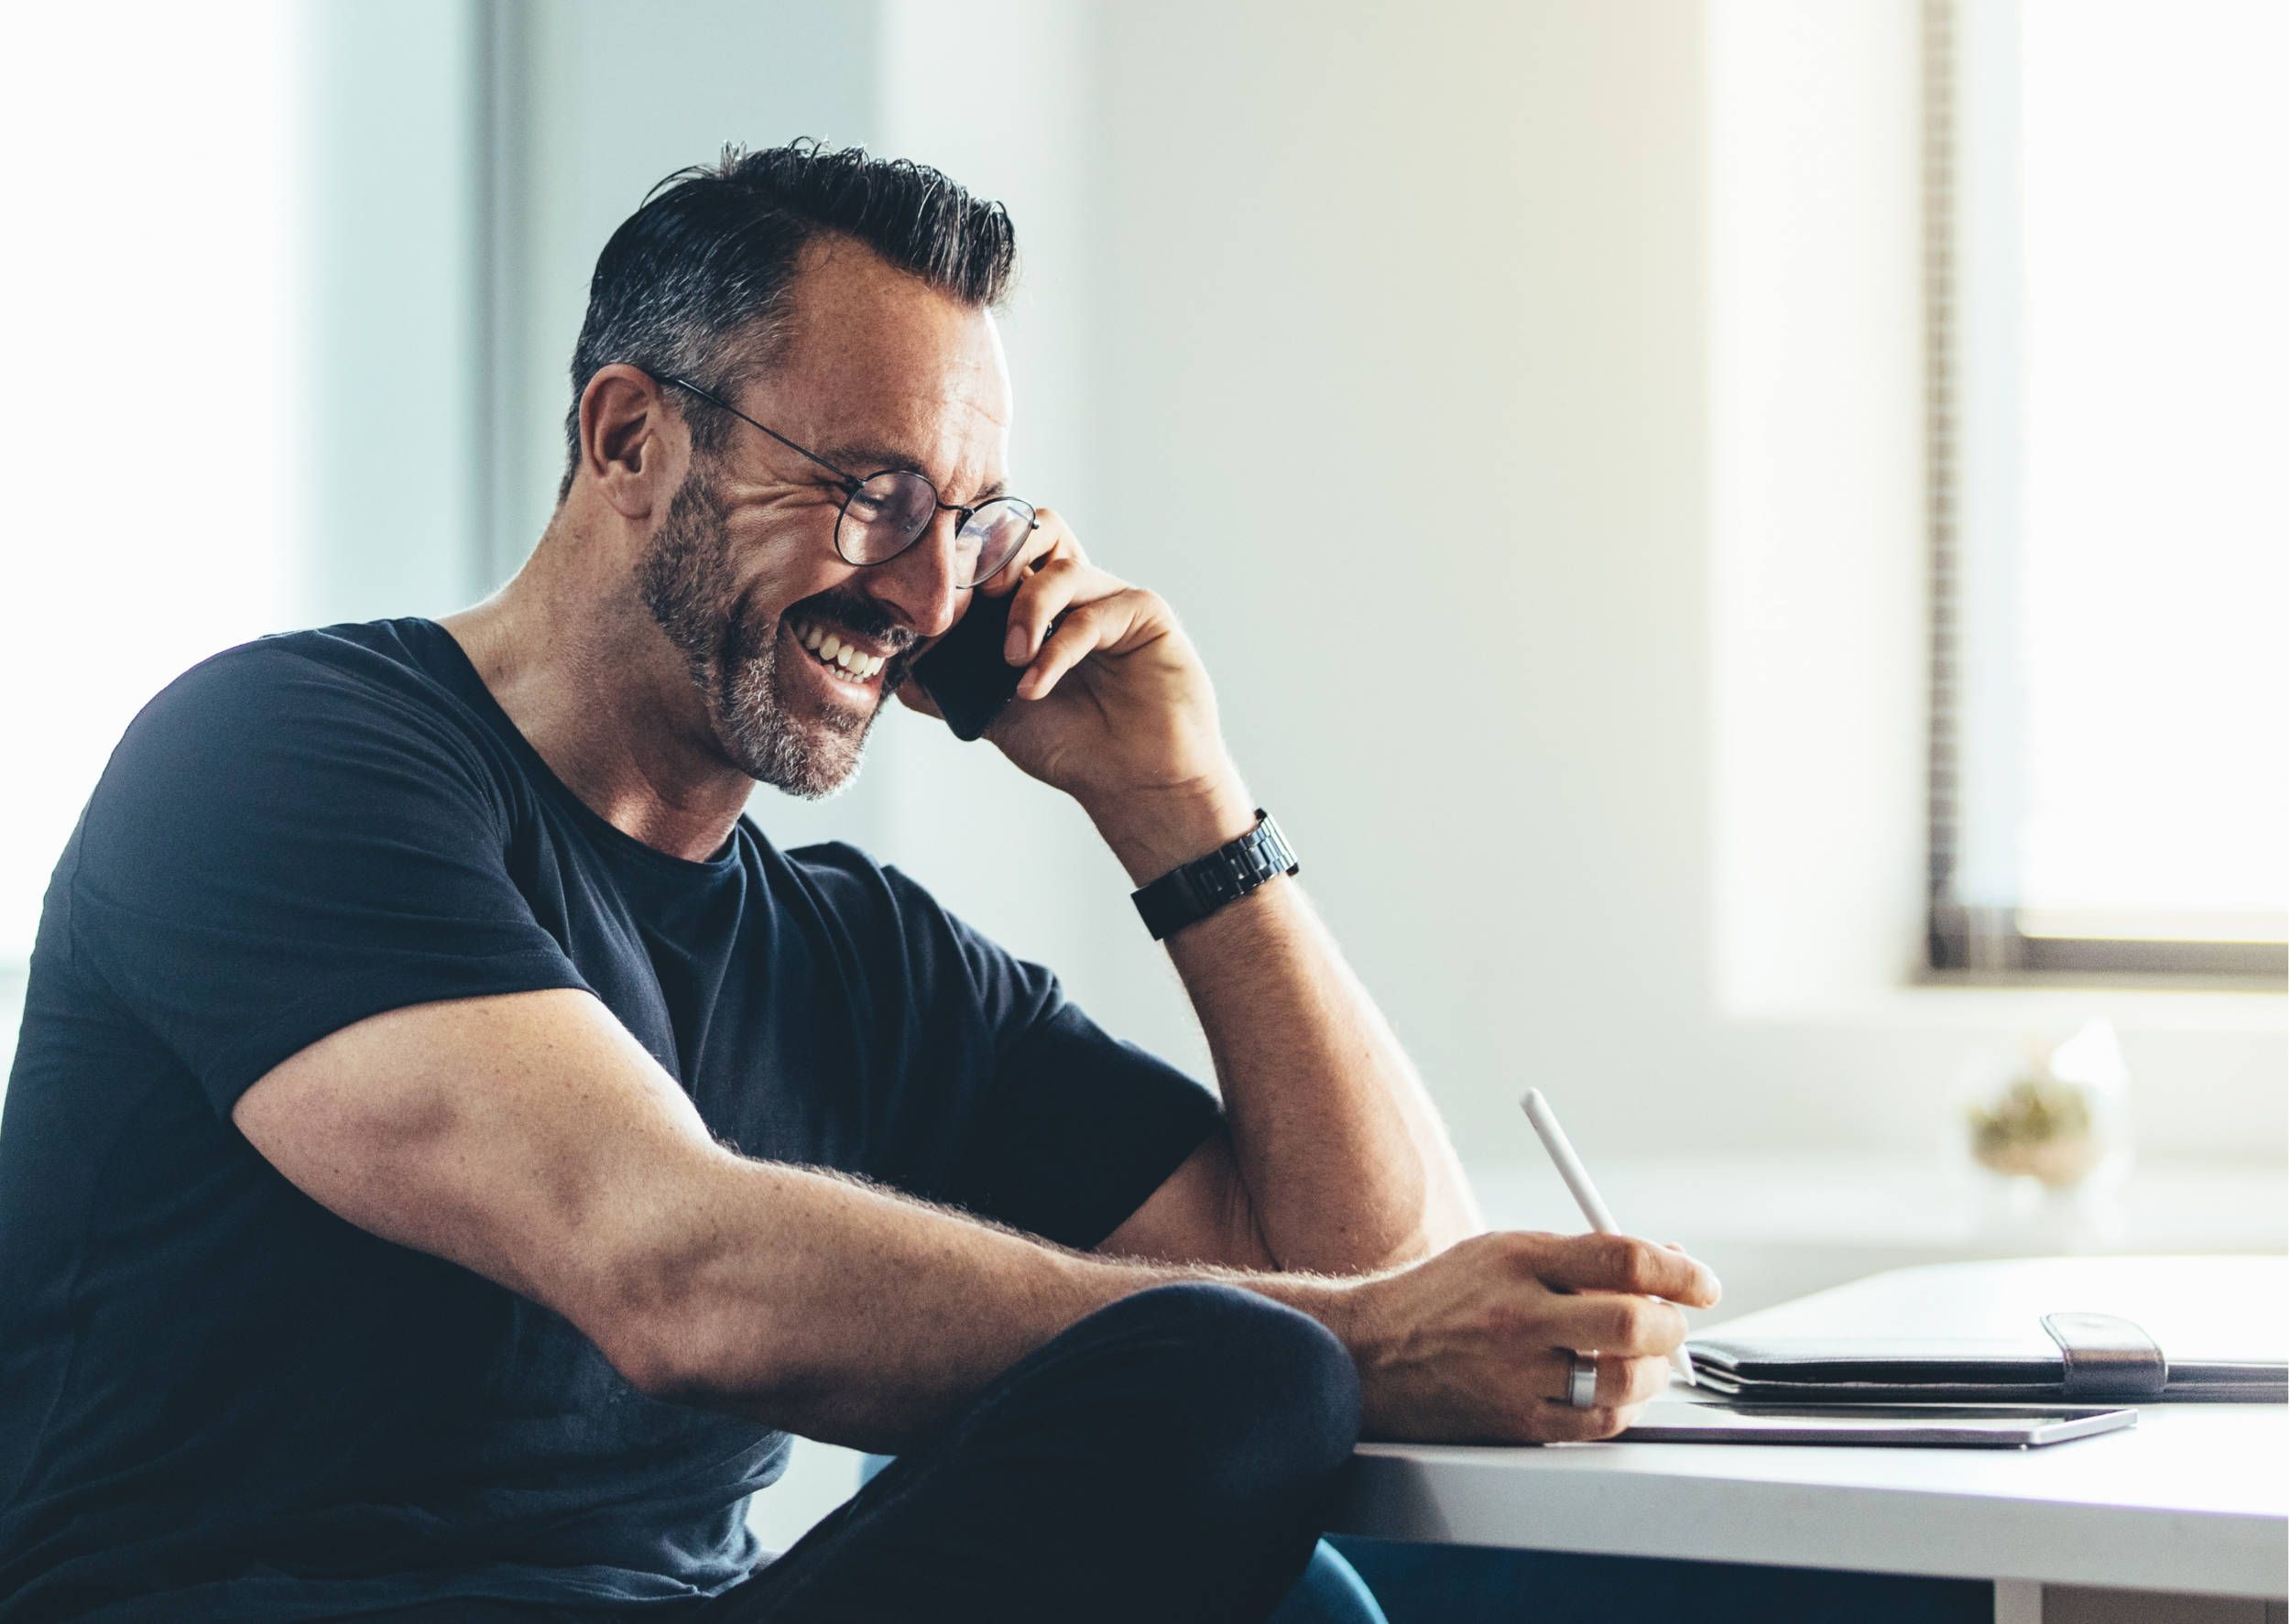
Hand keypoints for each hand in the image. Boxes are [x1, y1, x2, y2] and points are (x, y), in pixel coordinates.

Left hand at [896, 508, 1248, 861]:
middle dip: (997, 553)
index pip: (1002, 549)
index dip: (970, 556)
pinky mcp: (1144, 613)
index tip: (938, 592)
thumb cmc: (1074, 747)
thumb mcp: (995, 713)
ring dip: (1024, 608)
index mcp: (1040, 603)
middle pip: (1036, 526)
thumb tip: (894, 666)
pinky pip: (1090, 613)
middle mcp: (1076, 591)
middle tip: (976, 597)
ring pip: (1059, 565)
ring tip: (1010, 659)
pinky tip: (1034, 687)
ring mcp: (1110, 597)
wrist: (1134, 785)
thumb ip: (949, 686)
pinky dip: (1054, 649)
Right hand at [1335, 1231, 1722, 1443]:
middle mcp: (1517, 1315)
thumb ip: (1580, 1258)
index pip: (1620, 1256)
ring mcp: (1516, 1374)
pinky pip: (1598, 1422)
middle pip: (1630, 1320)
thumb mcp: (1503, 1253)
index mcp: (1517, 1258)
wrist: (1371, 1355)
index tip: (1702, 1283)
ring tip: (1645, 1360)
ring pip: (1623, 1379)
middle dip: (1670, 1324)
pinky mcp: (1517, 1422)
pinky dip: (1624, 1406)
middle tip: (1672, 1323)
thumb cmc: (1444, 1298)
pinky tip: (1616, 1390)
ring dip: (1653, 1371)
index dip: (1678, 1269)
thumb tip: (1666, 1263)